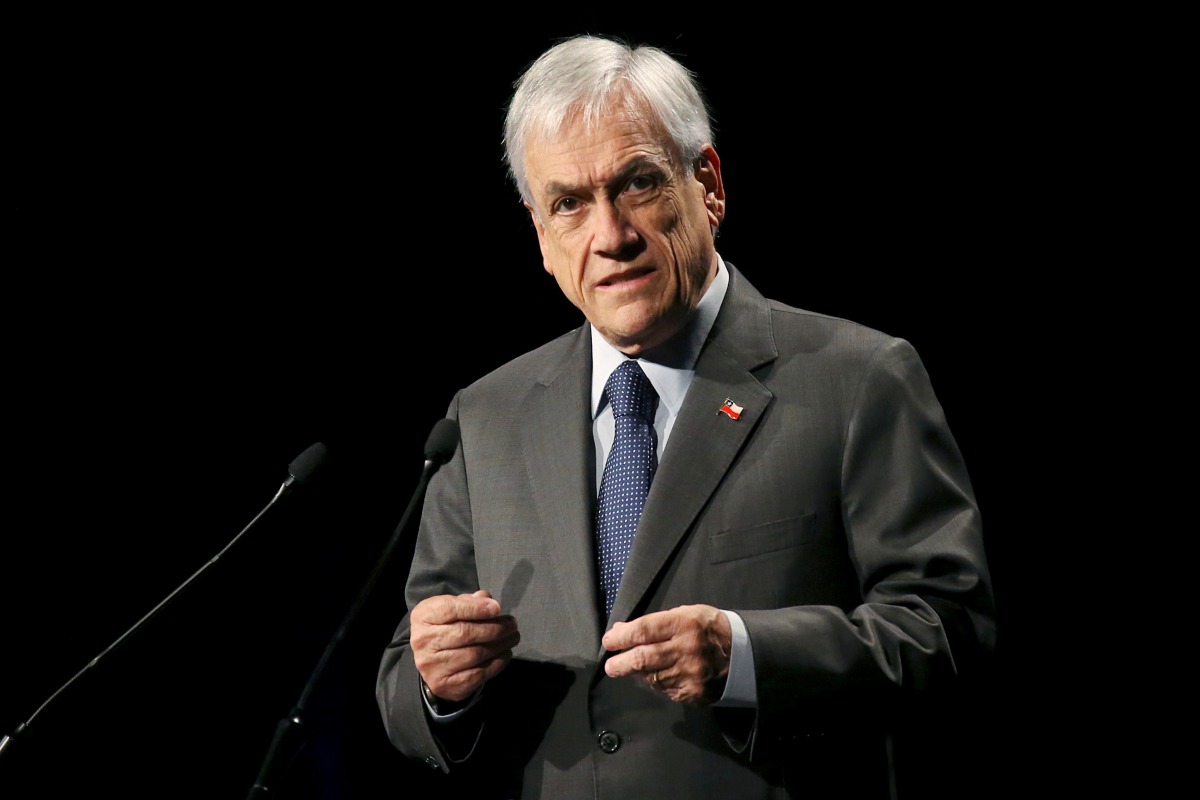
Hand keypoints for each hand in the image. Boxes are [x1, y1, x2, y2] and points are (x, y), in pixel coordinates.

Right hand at [410, 589, 519, 702]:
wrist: (430, 659)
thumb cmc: (444, 627)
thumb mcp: (450, 608)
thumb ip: (468, 601)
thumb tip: (487, 600)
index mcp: (423, 617)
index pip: (450, 609)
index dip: (475, 608)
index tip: (497, 608)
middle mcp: (423, 642)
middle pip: (465, 633)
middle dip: (495, 628)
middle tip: (512, 625)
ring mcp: (433, 666)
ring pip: (474, 654)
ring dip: (500, 645)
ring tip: (513, 637)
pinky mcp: (446, 685)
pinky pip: (477, 674)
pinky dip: (496, 663)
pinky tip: (505, 654)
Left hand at [601, 604, 730, 704]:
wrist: (744, 654)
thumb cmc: (709, 629)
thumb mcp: (686, 614)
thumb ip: (654, 623)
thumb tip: (621, 631)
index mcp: (684, 624)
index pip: (643, 630)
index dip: (622, 637)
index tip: (609, 641)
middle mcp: (686, 650)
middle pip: (643, 658)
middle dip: (620, 663)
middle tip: (610, 666)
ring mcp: (690, 674)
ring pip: (652, 677)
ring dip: (639, 674)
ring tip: (632, 668)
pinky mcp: (693, 693)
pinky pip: (666, 690)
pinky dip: (657, 683)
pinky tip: (659, 676)